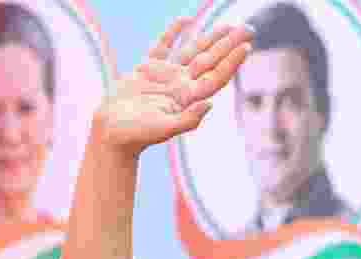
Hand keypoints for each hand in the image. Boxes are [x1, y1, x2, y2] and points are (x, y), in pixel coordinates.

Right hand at [92, 19, 251, 156]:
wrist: (112, 132)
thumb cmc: (136, 135)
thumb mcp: (163, 129)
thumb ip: (187, 119)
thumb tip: (209, 104)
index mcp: (188, 97)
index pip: (216, 76)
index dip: (231, 61)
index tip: (246, 46)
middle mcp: (182, 84)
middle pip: (211, 60)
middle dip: (229, 44)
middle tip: (249, 29)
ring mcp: (166, 76)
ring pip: (194, 51)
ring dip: (211, 38)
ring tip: (229, 26)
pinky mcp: (148, 70)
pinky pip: (164, 45)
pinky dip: (174, 32)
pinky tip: (187, 21)